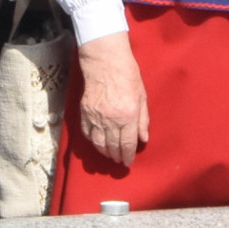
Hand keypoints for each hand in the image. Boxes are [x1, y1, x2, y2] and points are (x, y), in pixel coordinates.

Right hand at [76, 33, 148, 166]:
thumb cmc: (128, 77)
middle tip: (120, 162)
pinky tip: (98, 144)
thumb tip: (143, 139)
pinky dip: (92, 141)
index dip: (128, 156)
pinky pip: (87, 133)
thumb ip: (143, 121)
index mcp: (128, 116)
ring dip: (104, 152)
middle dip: (117, 157)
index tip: (128, 163)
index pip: (127, 144)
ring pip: (98, 142)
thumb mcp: (143, 98)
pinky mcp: (84, 112)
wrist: (105, 63)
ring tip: (110, 156)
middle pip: (112, 146)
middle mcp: (111, 119)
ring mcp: (95, 116)